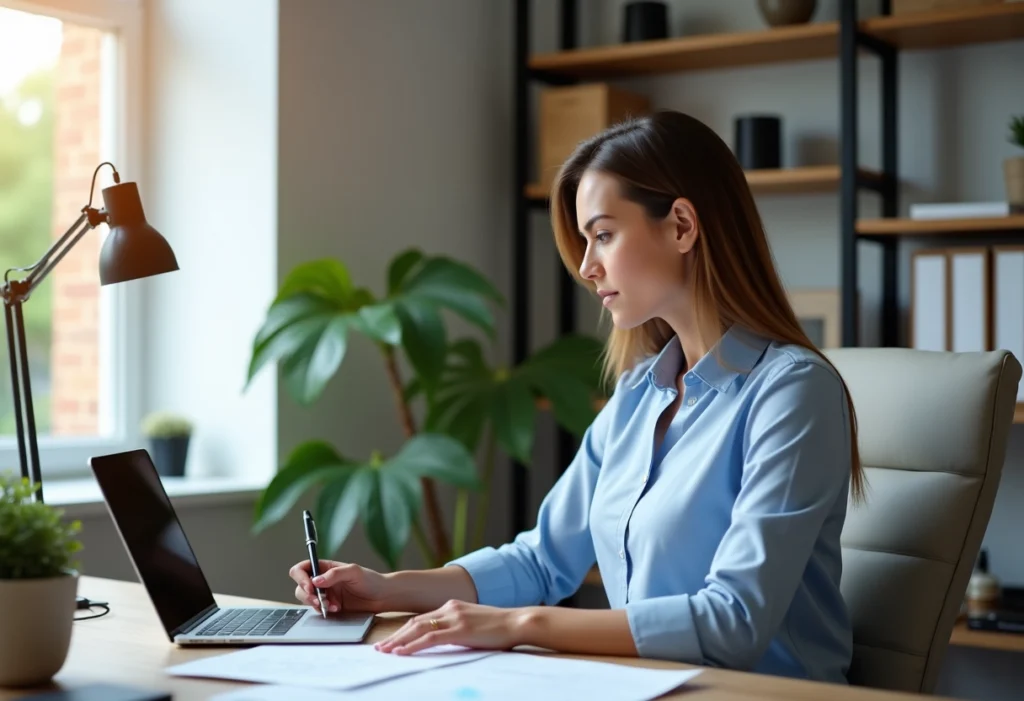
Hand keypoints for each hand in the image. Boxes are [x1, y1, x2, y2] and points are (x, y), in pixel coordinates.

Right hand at [289, 559, 390, 614]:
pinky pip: (317, 610)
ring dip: (316, 604)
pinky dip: (323, 611)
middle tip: (318, 601)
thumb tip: (315, 581)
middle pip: (301, 586)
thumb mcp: (354, 572)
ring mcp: (325, 594)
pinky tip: (336, 609)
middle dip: (307, 595)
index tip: (310, 587)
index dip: (301, 577)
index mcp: (325, 567)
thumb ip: (335, 574)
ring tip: (332, 606)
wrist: (381, 597)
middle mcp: (322, 580)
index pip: (302, 568)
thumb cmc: (371, 580)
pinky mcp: (329, 607)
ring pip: (306, 599)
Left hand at [375, 599, 525, 654]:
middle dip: (396, 636)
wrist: (518, 621)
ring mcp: (454, 617)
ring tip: (385, 651)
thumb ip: (458, 627)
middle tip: (380, 648)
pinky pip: (429, 638)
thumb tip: (445, 639)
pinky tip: (402, 652)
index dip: (404, 630)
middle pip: (414, 622)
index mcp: (452, 605)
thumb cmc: (500, 626)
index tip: (391, 641)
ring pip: (418, 629)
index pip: (421, 618)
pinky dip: (413, 645)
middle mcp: (450, 608)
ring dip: (399, 641)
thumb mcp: (475, 623)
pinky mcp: (459, 630)